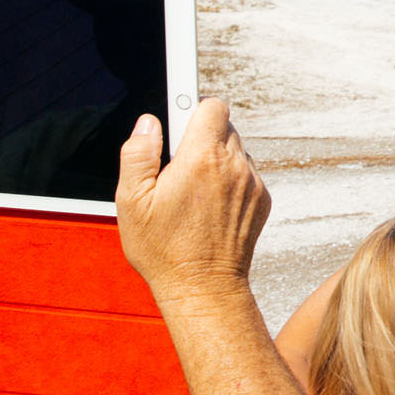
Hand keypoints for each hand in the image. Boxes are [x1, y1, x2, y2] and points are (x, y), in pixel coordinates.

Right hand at [116, 99, 271, 304]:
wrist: (204, 289)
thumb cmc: (164, 250)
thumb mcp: (132, 201)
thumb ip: (138, 154)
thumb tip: (149, 124)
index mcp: (202, 158)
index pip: (211, 105)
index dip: (191, 107)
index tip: (177, 119)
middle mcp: (234, 166)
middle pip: (223, 126)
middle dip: (199, 137)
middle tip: (176, 165)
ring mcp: (252, 184)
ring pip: (235, 150)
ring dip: (215, 159)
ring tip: (191, 189)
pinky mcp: (262, 201)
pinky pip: (245, 174)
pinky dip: (229, 181)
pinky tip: (208, 205)